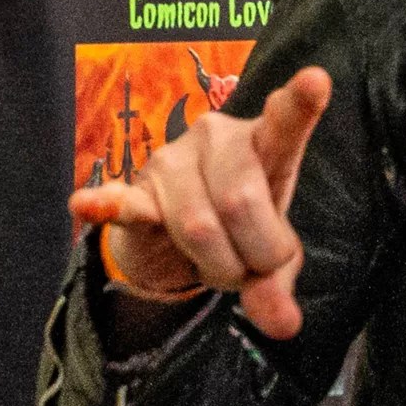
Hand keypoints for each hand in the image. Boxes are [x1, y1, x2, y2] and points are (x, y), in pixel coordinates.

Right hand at [69, 65, 330, 338]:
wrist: (174, 237)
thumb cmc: (240, 231)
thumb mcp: (270, 257)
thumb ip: (279, 286)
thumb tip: (283, 325)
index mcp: (266, 146)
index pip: (285, 123)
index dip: (300, 104)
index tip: (317, 79)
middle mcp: (219, 139)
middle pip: (242, 204)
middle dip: (253, 256)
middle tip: (251, 266)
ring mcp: (173, 161)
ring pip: (199, 226)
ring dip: (216, 265)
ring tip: (219, 263)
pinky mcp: (134, 190)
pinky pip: (124, 201)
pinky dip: (108, 206)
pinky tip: (87, 204)